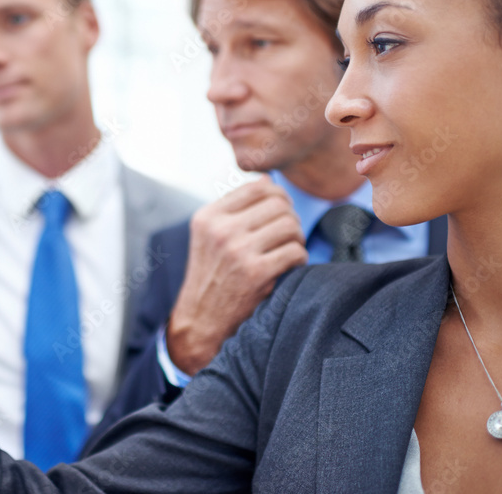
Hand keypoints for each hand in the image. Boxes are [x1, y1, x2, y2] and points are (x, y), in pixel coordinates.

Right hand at [166, 176, 306, 374]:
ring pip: (290, 225)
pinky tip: (289, 266)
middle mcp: (221, 230)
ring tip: (288, 249)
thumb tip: (269, 181)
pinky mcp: (256, 273)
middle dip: (290, 218)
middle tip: (287, 234)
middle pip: (278, 204)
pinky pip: (296, 251)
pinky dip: (299, 258)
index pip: (258, 187)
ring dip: (297, 238)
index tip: (281, 210)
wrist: (202, 321)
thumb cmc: (212, 276)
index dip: (278, 195)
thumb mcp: (210, 236)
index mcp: (208, 217)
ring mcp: (238, 251)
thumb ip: (235, 208)